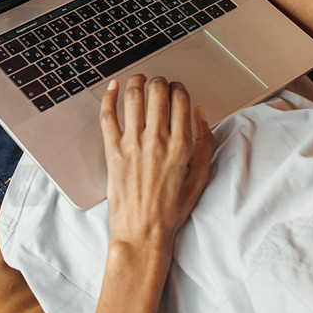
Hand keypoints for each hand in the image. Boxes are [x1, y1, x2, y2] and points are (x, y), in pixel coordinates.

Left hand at [100, 74, 213, 252]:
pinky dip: (108, 97)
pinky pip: (107, 115)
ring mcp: (133, 144)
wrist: (143, 232)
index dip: (179, 88)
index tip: (176, 91)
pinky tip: (112, 88)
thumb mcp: (200, 176)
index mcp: (181, 145)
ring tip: (138, 79)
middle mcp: (157, 140)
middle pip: (158, 91)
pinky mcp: (113, 151)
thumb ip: (205, 142)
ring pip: (133, 96)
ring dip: (136, 81)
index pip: (181, 99)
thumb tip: (200, 113)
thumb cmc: (171, 209)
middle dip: (160, 81)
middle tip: (158, 84)